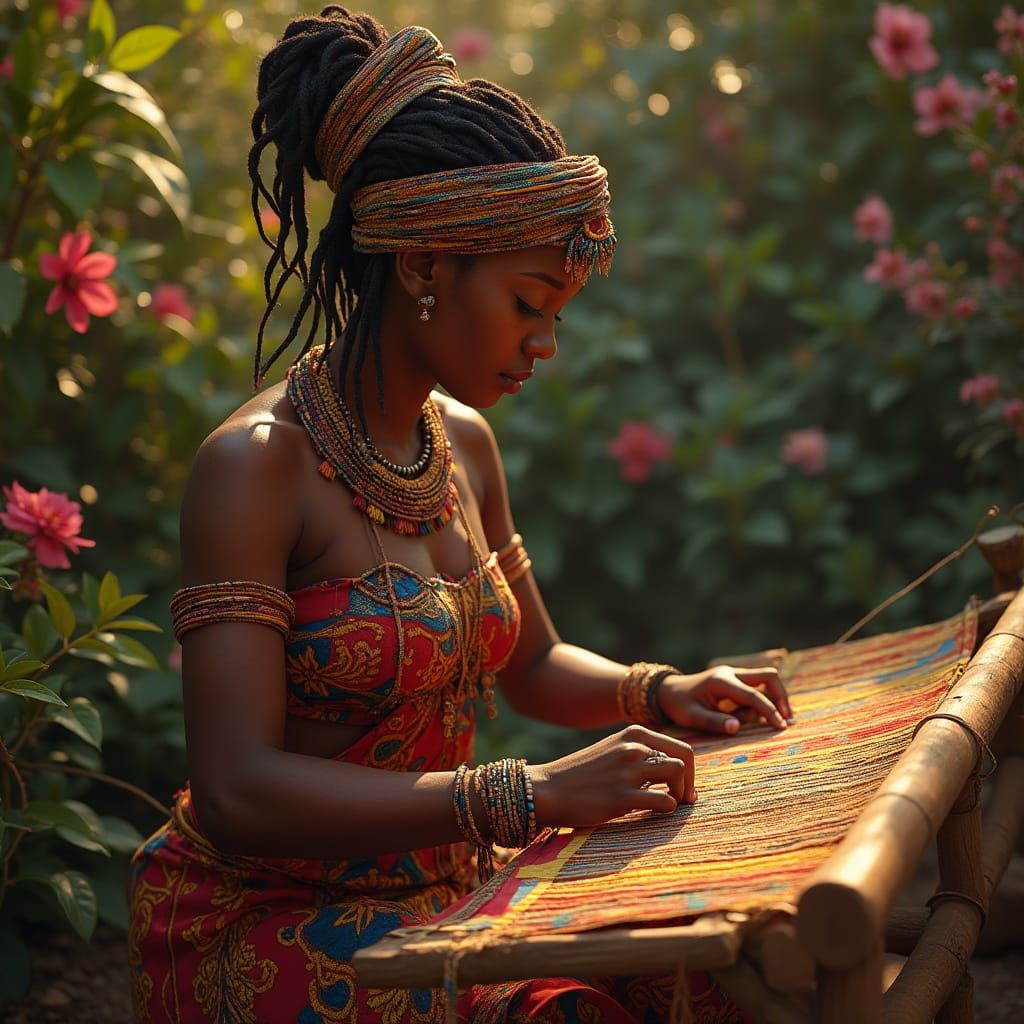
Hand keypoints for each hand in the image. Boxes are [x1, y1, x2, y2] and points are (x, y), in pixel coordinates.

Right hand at [529, 725, 695, 829]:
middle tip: (683, 799)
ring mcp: (628, 770)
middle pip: (684, 759)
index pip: (680, 747)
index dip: (690, 769)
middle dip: (689, 782)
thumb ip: (638, 753)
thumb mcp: (612, 751)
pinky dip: (667, 810)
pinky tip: (654, 814)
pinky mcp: (622, 796)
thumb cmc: (582, 775)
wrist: (548, 789)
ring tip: (669, 805)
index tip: (684, 787)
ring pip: (677, 774)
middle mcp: (633, 747)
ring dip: (680, 794)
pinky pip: (665, 802)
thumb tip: (671, 769)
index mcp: (632, 734)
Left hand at [657, 665, 791, 734]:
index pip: (753, 695)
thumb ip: (714, 722)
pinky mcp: (735, 679)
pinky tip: (754, 717)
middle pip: (768, 676)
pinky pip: (756, 687)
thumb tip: (737, 728)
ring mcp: (733, 674)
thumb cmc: (679, 705)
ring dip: (769, 701)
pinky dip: (761, 701)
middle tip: (785, 719)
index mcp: (721, 682)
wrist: (668, 691)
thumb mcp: (692, 717)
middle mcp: (730, 673)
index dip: (770, 711)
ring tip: (760, 722)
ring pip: (765, 680)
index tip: (781, 726)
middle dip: (781, 696)